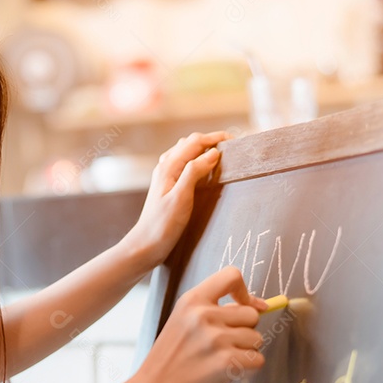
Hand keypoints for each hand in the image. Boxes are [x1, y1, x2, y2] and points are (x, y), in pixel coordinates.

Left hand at [120, 131, 229, 269]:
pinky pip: (184, 164)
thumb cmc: (163, 224)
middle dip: (211, 141)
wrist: (146, 244)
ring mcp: (166, 176)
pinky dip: (197, 160)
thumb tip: (213, 153)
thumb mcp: (181, 198)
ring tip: (222, 155)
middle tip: (233, 147)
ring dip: (204, 149)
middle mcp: (165, 167)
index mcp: (168, 166)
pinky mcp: (168, 186)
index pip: (195, 142)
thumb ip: (195, 172)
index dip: (216, 138)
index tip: (236, 141)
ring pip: (186, 152)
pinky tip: (206, 170)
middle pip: (190, 143)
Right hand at [128, 266, 266, 382]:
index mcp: (191, 300)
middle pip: (251, 314)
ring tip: (219, 360)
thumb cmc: (170, 359)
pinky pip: (258, 360)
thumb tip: (261, 306)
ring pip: (257, 339)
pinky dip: (247, 370)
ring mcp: (216, 338)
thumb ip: (215, 310)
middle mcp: (204, 315)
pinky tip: (225, 373)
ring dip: (245, 352)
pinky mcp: (227, 362)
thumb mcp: (183, 322)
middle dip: (244, 331)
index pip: (231, 276)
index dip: (244, 292)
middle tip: (221, 346)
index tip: (243, 306)